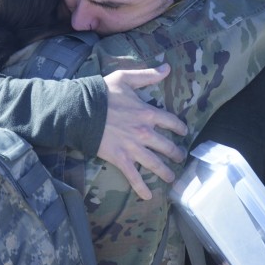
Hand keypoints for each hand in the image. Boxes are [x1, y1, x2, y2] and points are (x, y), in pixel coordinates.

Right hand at [98, 65, 187, 199]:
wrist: (81, 110)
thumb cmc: (102, 93)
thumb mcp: (125, 78)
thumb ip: (147, 75)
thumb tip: (167, 68)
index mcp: (147, 113)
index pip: (171, 122)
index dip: (179, 127)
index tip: (183, 132)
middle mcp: (145, 132)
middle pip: (166, 146)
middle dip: (175, 153)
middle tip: (180, 157)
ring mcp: (133, 147)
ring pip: (155, 163)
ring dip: (165, 172)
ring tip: (171, 177)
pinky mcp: (120, 158)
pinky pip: (134, 176)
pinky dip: (141, 188)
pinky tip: (148, 197)